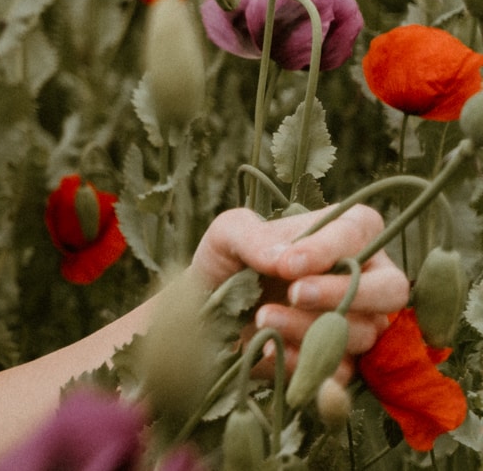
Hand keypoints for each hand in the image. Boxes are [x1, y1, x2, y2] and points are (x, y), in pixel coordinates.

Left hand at [191, 204, 408, 385]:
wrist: (209, 312)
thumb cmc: (229, 262)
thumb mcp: (228, 235)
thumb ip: (252, 236)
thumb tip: (283, 259)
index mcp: (344, 234)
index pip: (361, 231)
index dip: (330, 248)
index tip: (288, 264)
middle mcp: (365, 278)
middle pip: (392, 289)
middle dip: (345, 292)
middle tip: (295, 293)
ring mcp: (358, 324)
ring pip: (361, 331)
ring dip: (309, 326)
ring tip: (263, 316)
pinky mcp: (342, 363)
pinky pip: (342, 370)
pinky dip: (304, 361)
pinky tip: (270, 347)